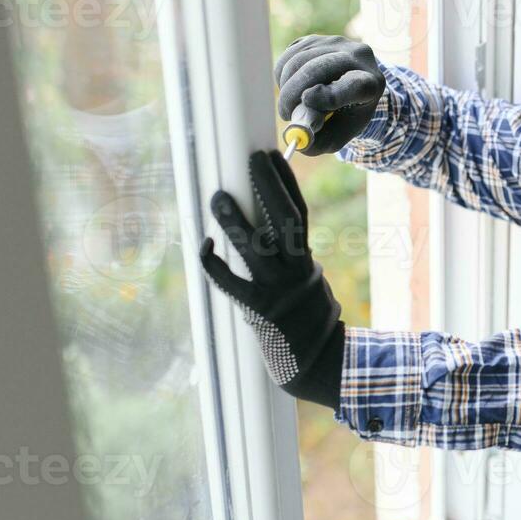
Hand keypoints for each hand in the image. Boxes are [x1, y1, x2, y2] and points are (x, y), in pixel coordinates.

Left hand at [199, 149, 343, 408]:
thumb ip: (295, 261)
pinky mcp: (258, 311)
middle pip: (286, 219)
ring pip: (256, 246)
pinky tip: (204, 246)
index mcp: (307, 262)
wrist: (316, 365)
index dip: (286, 181)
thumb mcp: (311, 286)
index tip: (272, 154)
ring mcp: (277, 290)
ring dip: (235, 220)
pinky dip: (215, 264)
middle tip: (252, 158)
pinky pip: (231, 283)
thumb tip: (277, 234)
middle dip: (268, 185)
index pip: (300, 212)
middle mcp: (296, 271)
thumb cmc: (309, 324)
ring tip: (218, 197)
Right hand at [273, 34, 384, 155]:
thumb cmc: (345, 115)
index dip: (329, 96)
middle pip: (319, 68)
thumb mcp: (339, 134)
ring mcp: (336, 43)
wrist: (351, 86)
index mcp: (372, 83)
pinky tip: (291, 88)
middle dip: (293, 94)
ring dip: (286, 87)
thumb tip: (298, 136)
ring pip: (299, 61)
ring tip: (291, 104)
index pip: (354, 86)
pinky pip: (289, 54)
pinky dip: (283, 75)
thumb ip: (319, 141)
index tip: (307, 103)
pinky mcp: (317, 39)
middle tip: (286, 114)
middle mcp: (358, 56)